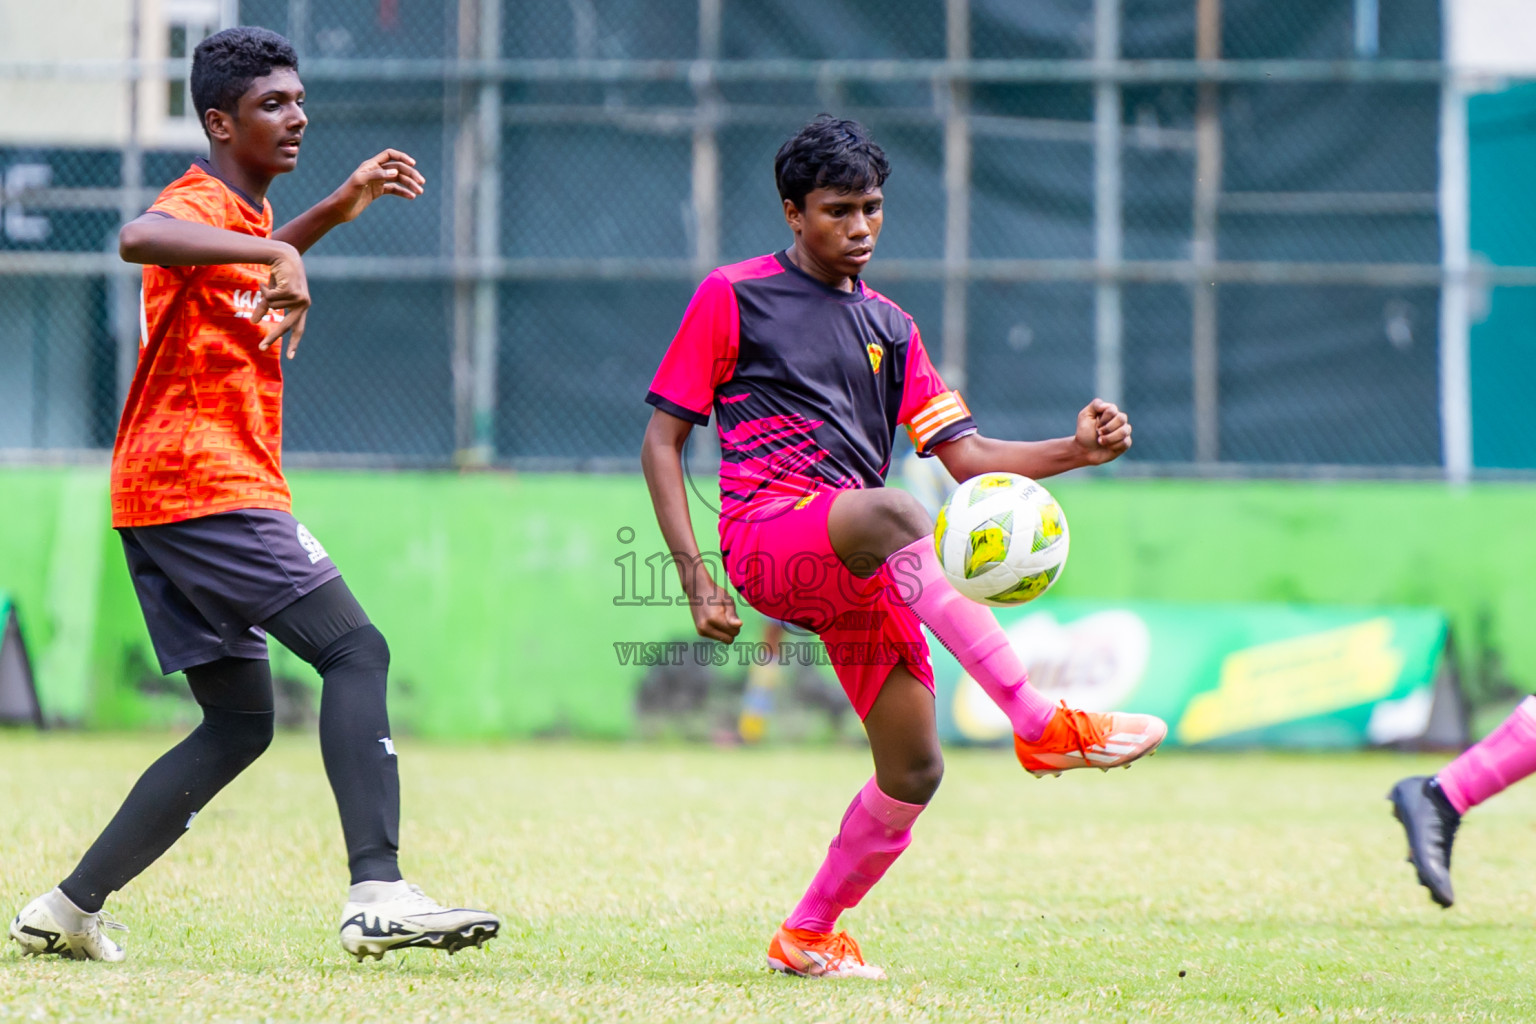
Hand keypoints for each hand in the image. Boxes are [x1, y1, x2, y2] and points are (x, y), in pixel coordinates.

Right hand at [253, 243, 309, 359]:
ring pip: (274, 306)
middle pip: (287, 326)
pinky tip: (272, 280)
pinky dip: (266, 290)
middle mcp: (303, 305)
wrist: (285, 257)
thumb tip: (254, 322)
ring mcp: (300, 299)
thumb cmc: (280, 276)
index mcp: (301, 308)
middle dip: (273, 336)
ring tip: (270, 284)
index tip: (291, 357)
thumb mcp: (272, 295)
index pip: (298, 329)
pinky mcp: (293, 292)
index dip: (294, 343)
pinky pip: (271, 298)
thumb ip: (265, 308)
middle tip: (261, 348)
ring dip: (266, 295)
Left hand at [329, 149, 425, 223]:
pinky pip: (394, 190)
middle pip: (397, 169)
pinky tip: (411, 197)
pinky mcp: (377, 192)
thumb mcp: (360, 182)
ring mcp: (377, 182)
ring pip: (398, 180)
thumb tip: (395, 172)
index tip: (413, 164)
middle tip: (421, 183)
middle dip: (410, 174)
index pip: (390, 155)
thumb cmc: (347, 194)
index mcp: (370, 165)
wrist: (339, 209)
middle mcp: (375, 171)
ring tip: (420, 192)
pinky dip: (403, 192)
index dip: (402, 157)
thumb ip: (377, 175)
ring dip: (409, 184)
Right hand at [689, 576, 742, 643]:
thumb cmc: (714, 593)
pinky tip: (714, 620)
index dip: (736, 624)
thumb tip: (739, 625)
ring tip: (719, 616)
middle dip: (731, 630)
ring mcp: (702, 631)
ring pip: (723, 639)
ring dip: (725, 631)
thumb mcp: (727, 600)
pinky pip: (717, 637)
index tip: (731, 614)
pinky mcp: (700, 632)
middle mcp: (706, 627)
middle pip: (729, 639)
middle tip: (726, 616)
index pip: (734, 632)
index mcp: (714, 618)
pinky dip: (718, 631)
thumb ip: (733, 614)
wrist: (697, 590)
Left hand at [1074, 398, 1131, 464]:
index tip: (1095, 426)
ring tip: (1101, 442)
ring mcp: (1124, 430)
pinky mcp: (1126, 442)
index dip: (1103, 420)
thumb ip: (1095, 405)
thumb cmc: (1084, 433)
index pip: (1112, 410)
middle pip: (1121, 418)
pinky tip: (1108, 447)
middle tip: (1098, 433)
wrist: (1085, 451)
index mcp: (1110, 411)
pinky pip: (1126, 442)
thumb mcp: (1084, 416)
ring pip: (1125, 431)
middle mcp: (1119, 419)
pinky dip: (1113, 446)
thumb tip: (1107, 406)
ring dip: (1110, 438)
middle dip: (1108, 428)